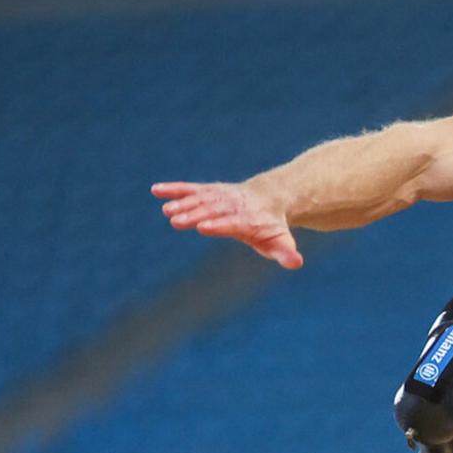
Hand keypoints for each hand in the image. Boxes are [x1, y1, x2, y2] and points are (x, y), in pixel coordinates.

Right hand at [152, 180, 302, 269]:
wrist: (268, 199)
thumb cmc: (273, 227)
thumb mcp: (281, 242)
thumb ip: (286, 253)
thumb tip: (296, 263)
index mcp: (248, 220)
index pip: (231, 222)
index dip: (218, 224)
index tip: (203, 227)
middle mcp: (232, 206)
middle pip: (211, 210)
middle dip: (194, 215)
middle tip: (177, 221)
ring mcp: (219, 197)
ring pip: (200, 199)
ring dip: (182, 204)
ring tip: (166, 211)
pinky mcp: (209, 191)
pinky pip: (191, 189)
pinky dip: (174, 189)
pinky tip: (156, 190)